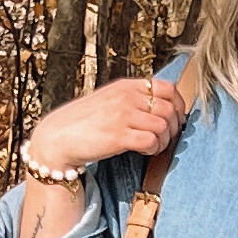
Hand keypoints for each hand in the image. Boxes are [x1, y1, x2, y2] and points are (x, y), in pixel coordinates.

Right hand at [25, 75, 186, 177]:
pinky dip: (154, 149)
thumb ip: (132, 99)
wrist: (58, 137)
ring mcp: (122, 115)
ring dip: (164, 140)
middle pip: (169, 109)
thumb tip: (162, 108)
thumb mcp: (109, 99)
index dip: (179, 105)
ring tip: (153, 147)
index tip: (177, 118)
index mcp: (126, 86)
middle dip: (173, 127)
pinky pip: (152, 141)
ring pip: (163, 126)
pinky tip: (144, 151)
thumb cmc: (84, 122)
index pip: (167, 88)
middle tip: (166, 138)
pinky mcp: (118, 136)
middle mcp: (126, 97)